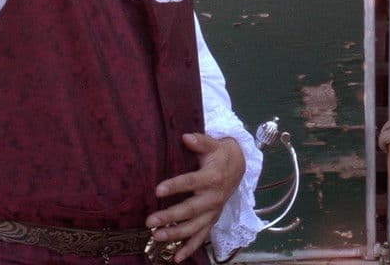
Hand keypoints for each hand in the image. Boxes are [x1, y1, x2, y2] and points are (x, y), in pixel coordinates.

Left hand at [145, 133, 245, 262]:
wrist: (239, 167)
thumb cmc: (221, 154)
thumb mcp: (213, 144)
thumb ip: (200, 141)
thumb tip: (186, 137)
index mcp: (212, 178)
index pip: (191, 182)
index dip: (175, 186)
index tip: (157, 190)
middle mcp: (214, 197)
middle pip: (190, 209)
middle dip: (170, 217)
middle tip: (149, 221)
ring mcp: (213, 211)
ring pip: (194, 227)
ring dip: (176, 234)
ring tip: (156, 236)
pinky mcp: (212, 219)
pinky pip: (202, 237)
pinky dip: (190, 248)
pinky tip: (176, 258)